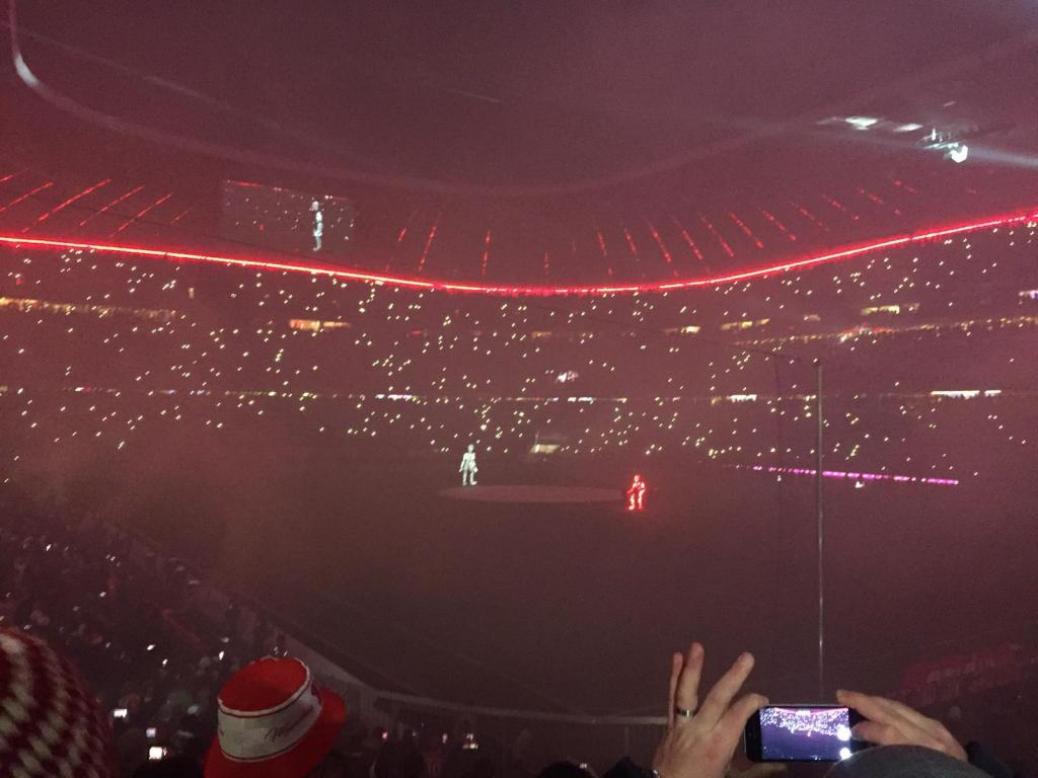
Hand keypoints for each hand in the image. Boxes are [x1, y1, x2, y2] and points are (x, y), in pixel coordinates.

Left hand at [652, 643, 767, 777]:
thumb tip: (782, 767)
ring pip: (687, 693)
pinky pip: (672, 697)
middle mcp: (700, 730)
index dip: (753, 703)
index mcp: (719, 745)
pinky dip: (674, 677)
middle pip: (718, 698)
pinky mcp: (670, 725)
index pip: (739, 715)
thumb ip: (758, 772)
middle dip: (733, 677)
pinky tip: (676, 657)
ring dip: (693, 668)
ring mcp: (682, 725)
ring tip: (697, 646)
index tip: (762, 699)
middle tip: (747, 657)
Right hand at [836, 690, 965, 759]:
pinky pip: (915, 715)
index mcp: (922, 753)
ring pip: (904, 709)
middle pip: (894, 713)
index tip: (849, 730)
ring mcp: (941, 735)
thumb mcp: (904, 773)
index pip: (889, 733)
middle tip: (842, 694)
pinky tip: (884, 707)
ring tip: (858, 698)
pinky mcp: (946, 735)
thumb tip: (863, 740)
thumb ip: (886, 760)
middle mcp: (933, 739)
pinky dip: (896, 709)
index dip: (866, 728)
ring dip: (878, 701)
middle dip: (865, 701)